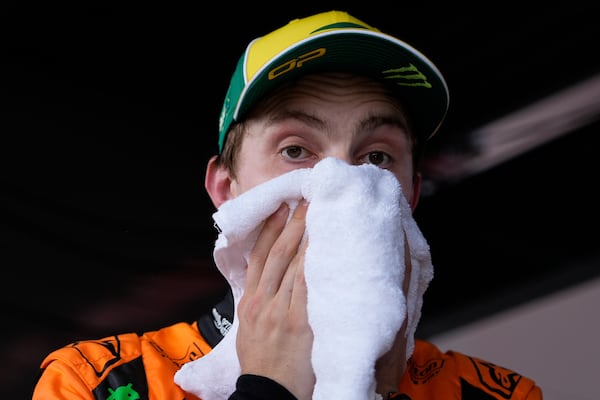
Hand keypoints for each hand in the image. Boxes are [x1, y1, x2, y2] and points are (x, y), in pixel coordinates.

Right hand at [236, 200, 314, 399]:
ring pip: (296, 264)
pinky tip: (329, 246)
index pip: (259, 256)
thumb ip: (259, 302)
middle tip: (307, 200)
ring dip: (309, 236)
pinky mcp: (301, 322)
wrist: (269, 392)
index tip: (280, 208)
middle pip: (279, 253)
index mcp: (250, 302)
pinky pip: (310, 285)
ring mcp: (283, 311)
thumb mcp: (249, 329)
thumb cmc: (262, 363)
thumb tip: (270, 278)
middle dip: (294, 223)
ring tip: (322, 214)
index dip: (269, 229)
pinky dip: (319, 263)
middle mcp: (264, 302)